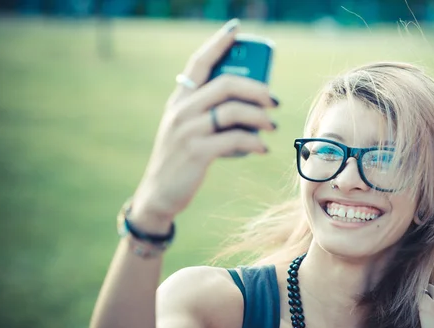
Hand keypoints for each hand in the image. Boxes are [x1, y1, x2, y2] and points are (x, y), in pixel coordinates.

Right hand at [131, 19, 277, 229]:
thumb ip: (209, 113)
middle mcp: (181, 110)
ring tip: (272, 126)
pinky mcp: (196, 152)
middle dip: (256, 88)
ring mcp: (187, 130)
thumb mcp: (187, 129)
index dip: (217, 43)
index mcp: (180, 100)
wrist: (159, 192)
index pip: (199, 63)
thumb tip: (252, 105)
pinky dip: (253, 142)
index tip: (235, 29)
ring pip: (233, 110)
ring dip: (260, 117)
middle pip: (225, 84)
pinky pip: (234, 139)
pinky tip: (262, 148)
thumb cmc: (182, 158)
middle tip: (274, 100)